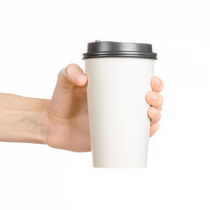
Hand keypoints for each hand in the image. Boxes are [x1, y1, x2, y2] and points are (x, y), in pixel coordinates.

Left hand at [45, 63, 163, 151]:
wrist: (52, 124)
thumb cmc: (61, 99)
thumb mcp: (64, 80)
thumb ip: (70, 72)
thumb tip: (83, 78)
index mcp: (114, 88)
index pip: (140, 83)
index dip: (153, 83)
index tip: (153, 81)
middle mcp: (120, 104)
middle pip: (148, 101)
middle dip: (157, 99)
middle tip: (150, 98)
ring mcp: (118, 121)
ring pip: (146, 119)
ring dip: (157, 116)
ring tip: (151, 114)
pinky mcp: (114, 136)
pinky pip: (135, 136)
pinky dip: (147, 134)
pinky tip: (151, 130)